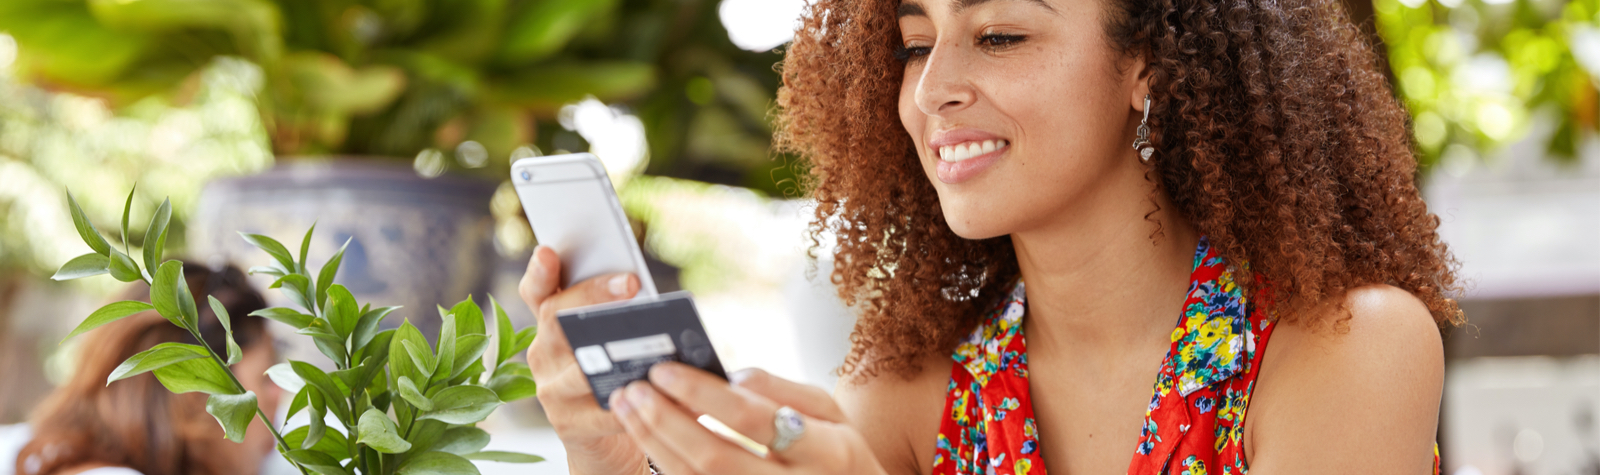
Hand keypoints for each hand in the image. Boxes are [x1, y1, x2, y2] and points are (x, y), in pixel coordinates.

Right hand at [520, 245, 648, 474]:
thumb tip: (647, 291)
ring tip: (644, 340)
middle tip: (630, 283)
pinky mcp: (569, 424)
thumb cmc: (613, 375)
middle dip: (592, 297)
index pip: (537, 292)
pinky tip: (649, 393)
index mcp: (551, 325)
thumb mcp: (607, 339)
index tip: (548, 250)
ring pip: (576, 366)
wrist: (604, 440)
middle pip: (557, 318)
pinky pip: (599, 411)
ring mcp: (551, 390)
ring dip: (611, 354)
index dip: (540, 272)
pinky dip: (626, 401)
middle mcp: (544, 353)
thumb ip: (616, 315)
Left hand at [610, 363, 888, 474]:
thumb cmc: (837, 455)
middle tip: (633, 390)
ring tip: (630, 411)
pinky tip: (650, 443)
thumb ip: (782, 390)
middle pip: (714, 458)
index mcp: (827, 452)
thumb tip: (730, 375)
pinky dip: (669, 469)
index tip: (663, 370)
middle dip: (665, 421)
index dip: (701, 393)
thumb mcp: (830, 414)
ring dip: (655, 445)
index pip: (752, 418)